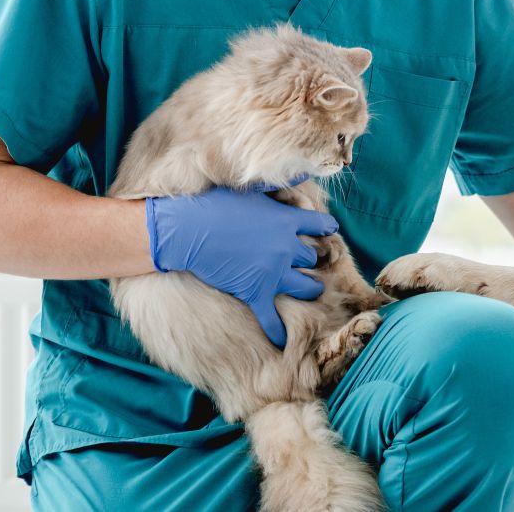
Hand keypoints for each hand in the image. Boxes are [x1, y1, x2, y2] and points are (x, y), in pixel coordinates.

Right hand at [146, 183, 336, 347]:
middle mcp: (287, 248)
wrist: (188, 229)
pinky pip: (272, 318)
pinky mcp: (255, 291)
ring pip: (305, 287)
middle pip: (313, 258)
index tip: (325, 231)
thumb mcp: (253, 187)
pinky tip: (282, 341)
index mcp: (289, 220)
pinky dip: (277, 330)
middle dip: (313, 259)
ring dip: (309, 289)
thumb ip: (280, 182)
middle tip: (309, 261)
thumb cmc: (216, 203)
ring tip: (311, 290)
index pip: (322, 226)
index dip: (324, 229)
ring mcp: (273, 272)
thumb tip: (302, 171)